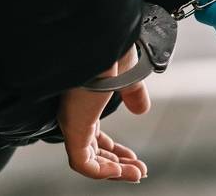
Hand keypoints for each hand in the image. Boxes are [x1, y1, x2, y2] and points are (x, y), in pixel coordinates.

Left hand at [58, 48, 148, 181]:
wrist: (103, 42)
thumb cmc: (111, 51)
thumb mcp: (128, 77)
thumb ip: (134, 95)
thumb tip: (142, 109)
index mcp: (85, 104)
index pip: (96, 137)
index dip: (116, 151)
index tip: (135, 158)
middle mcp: (76, 115)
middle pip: (94, 151)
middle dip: (118, 164)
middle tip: (139, 171)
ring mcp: (73, 123)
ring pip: (89, 161)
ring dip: (114, 171)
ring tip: (136, 174)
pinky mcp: (73, 129)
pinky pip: (83, 163)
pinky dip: (103, 171)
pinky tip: (121, 171)